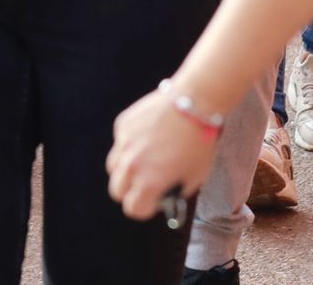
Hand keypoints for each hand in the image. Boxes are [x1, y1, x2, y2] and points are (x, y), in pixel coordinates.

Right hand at [106, 86, 218, 221]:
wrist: (193, 103)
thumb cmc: (199, 142)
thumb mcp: (194, 176)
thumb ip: (175, 191)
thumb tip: (165, 195)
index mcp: (150, 182)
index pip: (132, 208)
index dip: (143, 208)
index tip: (152, 202)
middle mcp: (132, 165)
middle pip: (116, 191)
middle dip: (130, 192)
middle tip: (144, 185)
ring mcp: (124, 143)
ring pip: (114, 167)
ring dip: (125, 170)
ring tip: (145, 161)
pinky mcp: (123, 124)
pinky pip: (120, 143)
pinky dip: (130, 146)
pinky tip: (148, 137)